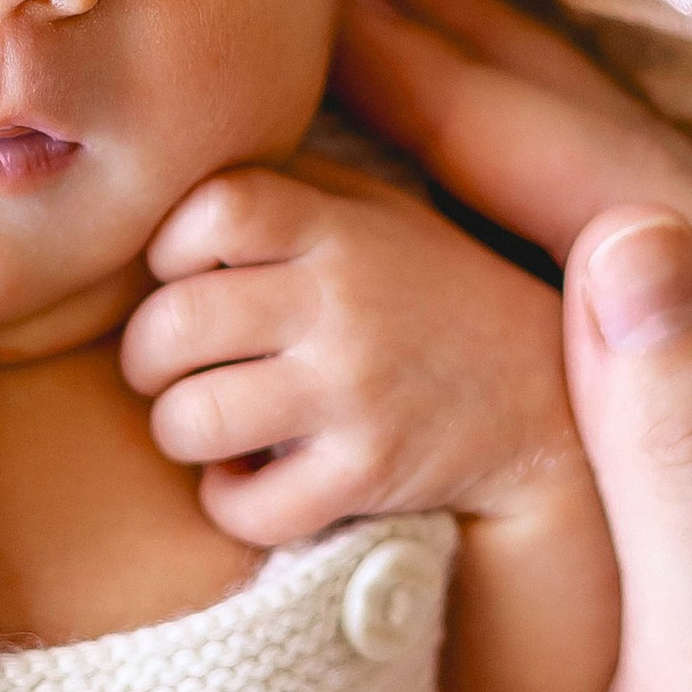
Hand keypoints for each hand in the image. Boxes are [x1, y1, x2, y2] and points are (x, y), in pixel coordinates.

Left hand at [122, 158, 586, 545]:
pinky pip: (244, 507)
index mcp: (338, 227)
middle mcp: (345, 302)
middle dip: (148, 355)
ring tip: (209, 420)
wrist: (543, 404)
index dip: (169, 245)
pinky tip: (250, 478)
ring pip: (190, 421)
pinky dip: (228, 501)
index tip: (186, 274)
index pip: (212, 210)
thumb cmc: (426, 295)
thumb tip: (168, 184)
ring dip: (179, 429)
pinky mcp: (368, 474)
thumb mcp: (373, 214)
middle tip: (171, 365)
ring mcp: (356, 392)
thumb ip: (283, 192)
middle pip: (173, 324)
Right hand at [334, 0, 691, 691]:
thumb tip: (627, 248)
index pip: (635, 210)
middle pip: (648, 193)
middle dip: (496, 70)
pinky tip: (486, 231)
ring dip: (521, 138)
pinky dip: (547, 244)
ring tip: (393, 46)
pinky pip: (654, 325)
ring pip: (651, 244)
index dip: (481, 96)